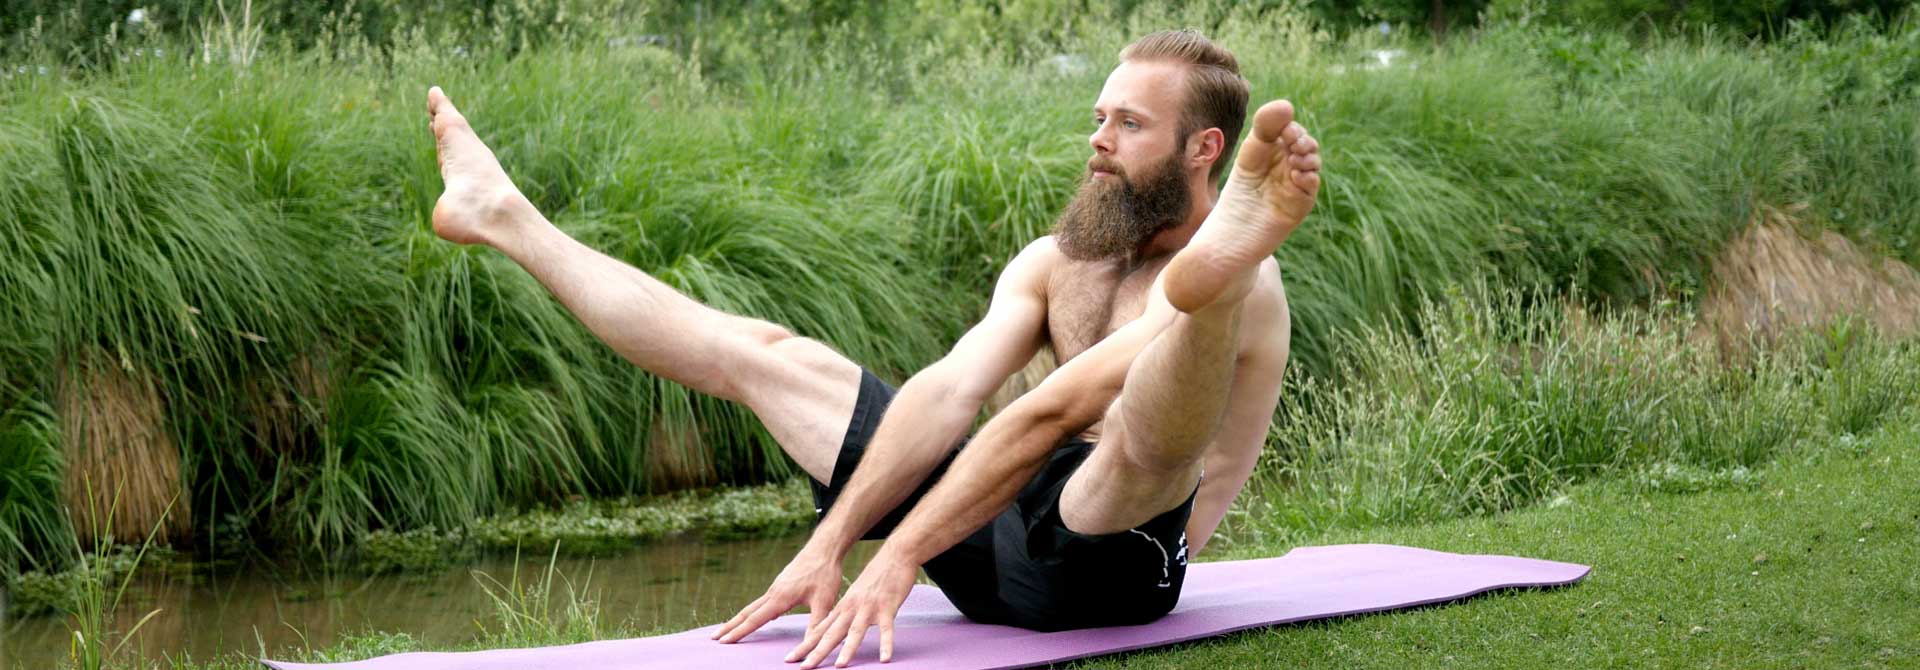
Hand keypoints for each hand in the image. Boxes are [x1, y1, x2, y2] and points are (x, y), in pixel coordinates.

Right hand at [713, 544, 842, 642]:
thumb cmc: (825, 573)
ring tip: (728, 629)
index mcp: (780, 598)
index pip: (755, 619)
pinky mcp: (781, 584)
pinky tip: (755, 616)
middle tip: (714, 637)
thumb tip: (811, 646)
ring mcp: (775, 587)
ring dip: (739, 619)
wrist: (823, 548)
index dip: (740, 632)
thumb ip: (816, 625)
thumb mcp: (824, 602)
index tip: (724, 641)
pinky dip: (752, 611)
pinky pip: (762, 601)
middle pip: (747, 612)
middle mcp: (773, 592)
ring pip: (753, 606)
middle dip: (730, 626)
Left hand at [787, 550, 918, 667]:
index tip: (790, 659)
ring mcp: (869, 608)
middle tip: (803, 667)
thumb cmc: (876, 577)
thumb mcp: (855, 595)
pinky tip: (885, 658)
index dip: (805, 645)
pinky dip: (886, 644)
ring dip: (847, 649)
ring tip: (839, 666)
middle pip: (831, 634)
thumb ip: (846, 613)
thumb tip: (835, 628)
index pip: (819, 630)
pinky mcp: (887, 607)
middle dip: (816, 652)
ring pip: (856, 631)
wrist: (894, 555)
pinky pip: (887, 629)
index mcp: (842, 607)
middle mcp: (851, 608)